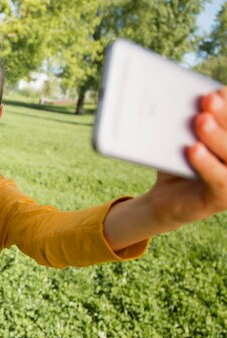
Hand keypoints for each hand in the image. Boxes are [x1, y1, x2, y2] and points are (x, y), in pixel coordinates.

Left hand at [147, 87, 226, 227]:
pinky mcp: (222, 197)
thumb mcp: (180, 139)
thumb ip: (186, 121)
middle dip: (224, 114)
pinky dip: (206, 163)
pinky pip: (218, 179)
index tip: (219, 91)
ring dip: (216, 135)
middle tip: (208, 99)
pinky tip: (193, 149)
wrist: (164, 198)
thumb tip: (183, 96)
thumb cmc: (176, 162)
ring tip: (200, 120)